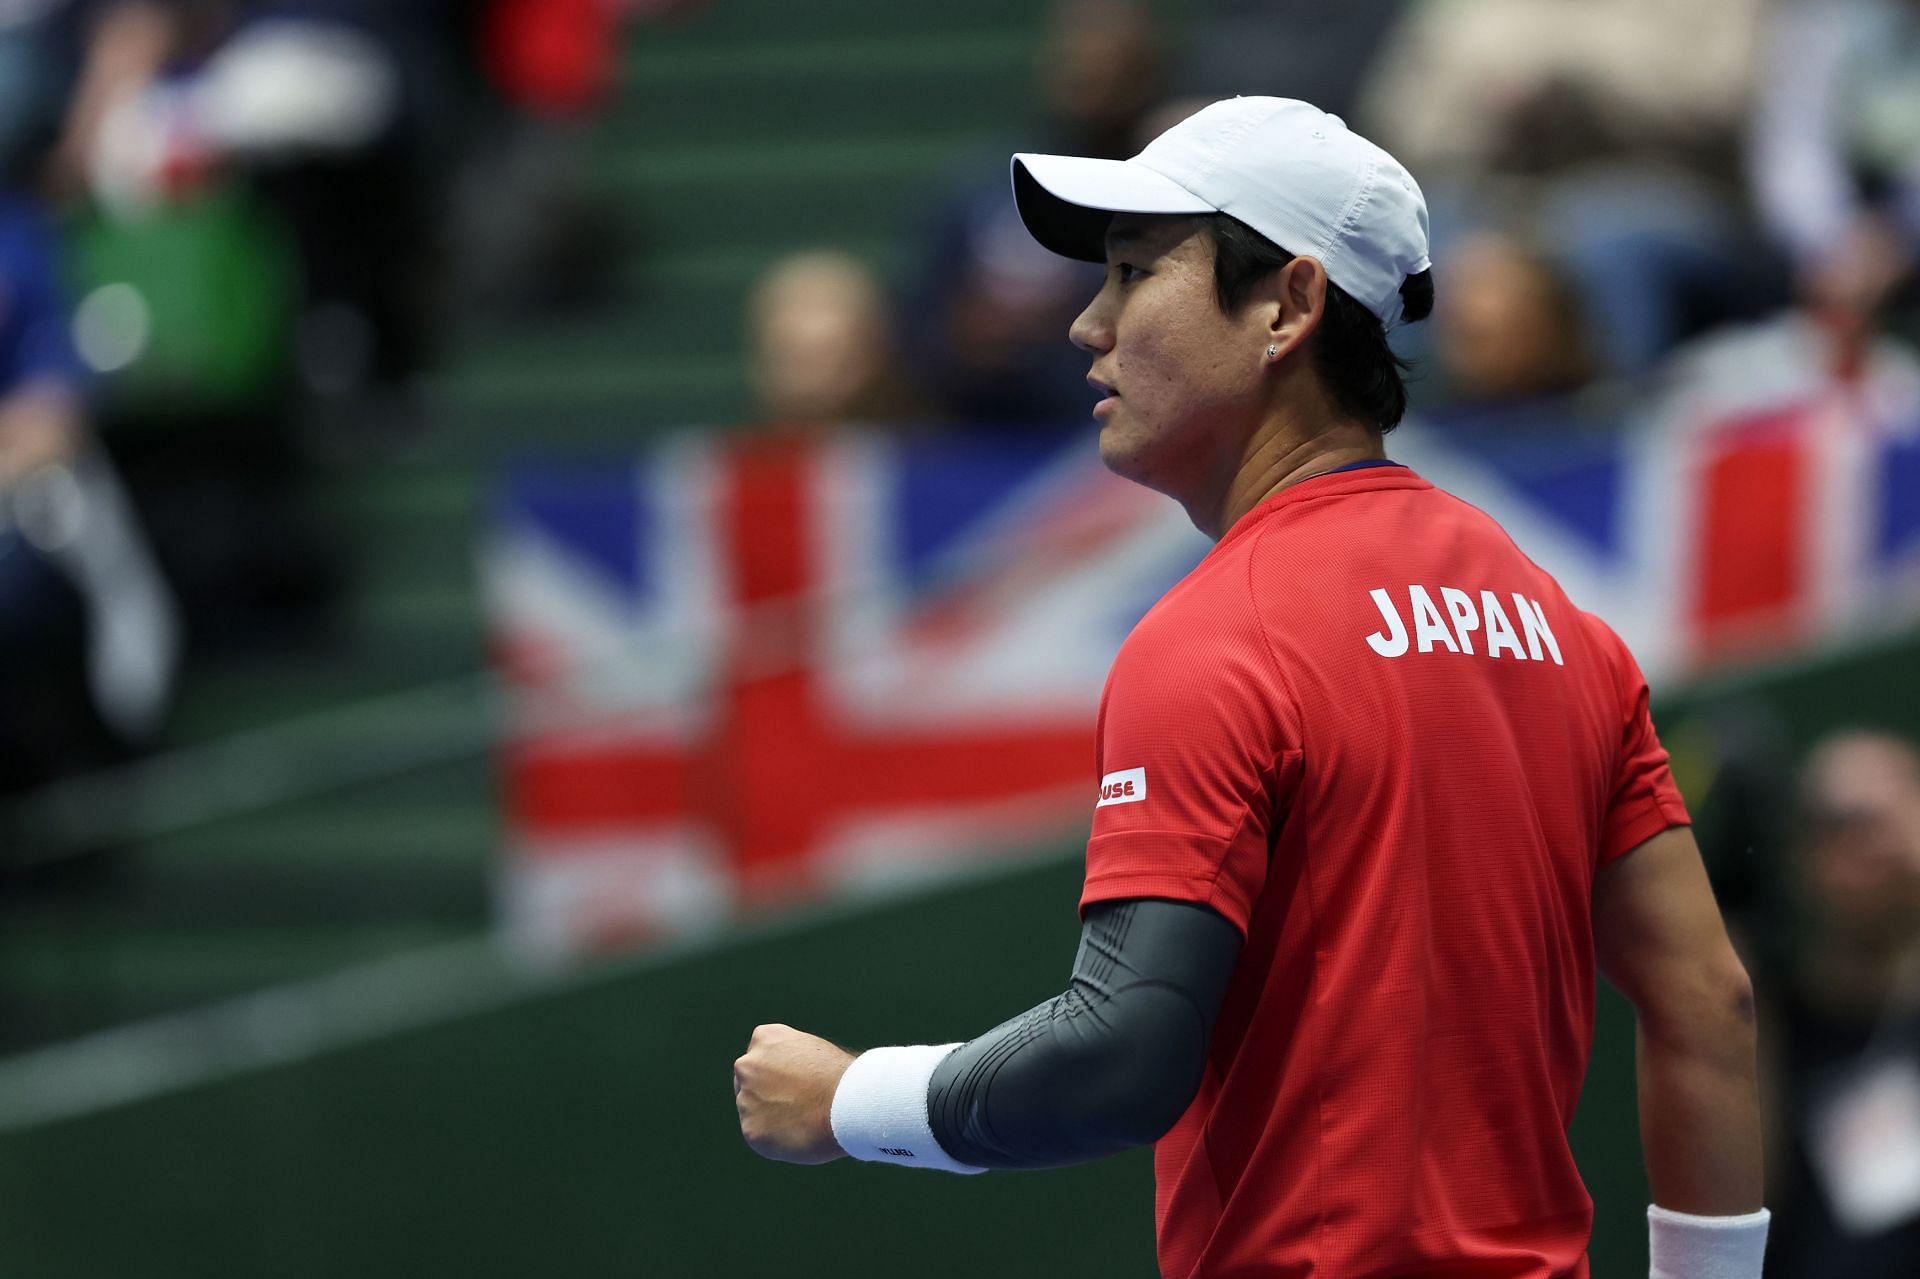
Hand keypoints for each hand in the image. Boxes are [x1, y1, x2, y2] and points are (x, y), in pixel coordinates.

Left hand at [733, 1023, 854, 1164]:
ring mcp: (745, 1098)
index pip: (759, 1055)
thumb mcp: (814, 1052)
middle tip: (794, 1106)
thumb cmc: (844, 1078)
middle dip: (765, 1093)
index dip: (776, 1071)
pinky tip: (799, 1134)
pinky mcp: (750, 1130)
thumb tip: (784, 1079)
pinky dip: (775, 1139)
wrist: (850, 1102)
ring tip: (804, 1120)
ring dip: (770, 1117)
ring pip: (752, 1110)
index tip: (792, 1083)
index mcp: (765, 1038)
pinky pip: (759, 1135)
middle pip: (749, 1082)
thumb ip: (790, 1061)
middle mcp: (748, 1064)